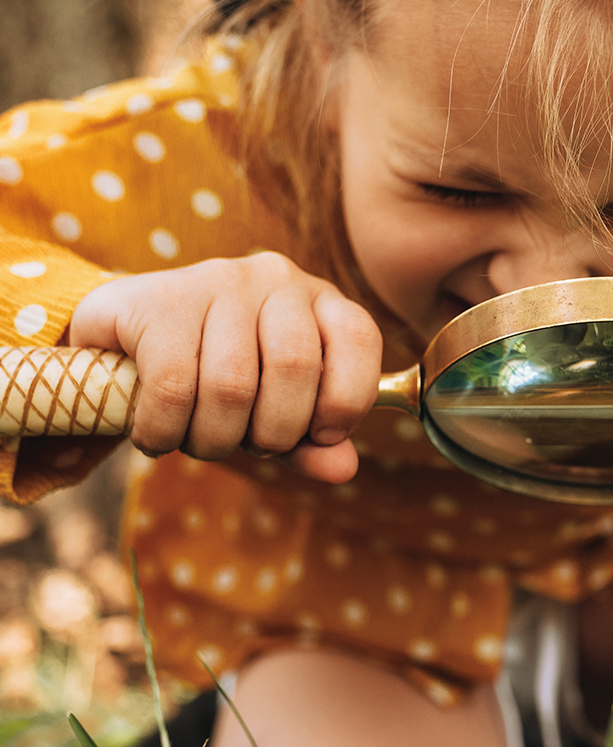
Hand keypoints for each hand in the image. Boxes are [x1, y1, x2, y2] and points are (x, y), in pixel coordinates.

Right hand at [69, 252, 381, 482]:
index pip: (358, 338)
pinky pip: (172, 386)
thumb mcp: (273, 410)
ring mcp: (215, 280)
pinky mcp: (157, 300)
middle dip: (273, 433)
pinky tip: (155, 435)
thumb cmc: (215, 379)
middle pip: (293, 368)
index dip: (345, 400)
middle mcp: (274, 278)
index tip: (320, 435)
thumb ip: (313, 441)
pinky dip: (164, 431)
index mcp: (318, 300)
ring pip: (231, 384)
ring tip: (198, 439)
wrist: (120, 340)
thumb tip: (344, 469)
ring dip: (213, 440)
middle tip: (246, 443)